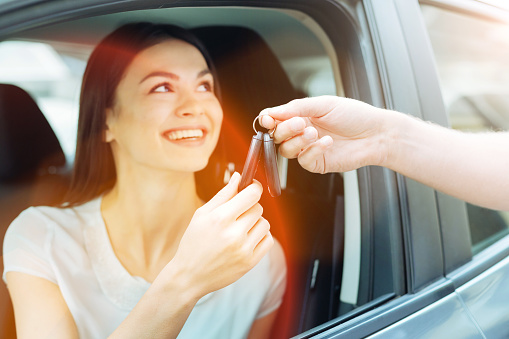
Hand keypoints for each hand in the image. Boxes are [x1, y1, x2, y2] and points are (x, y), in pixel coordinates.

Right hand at [165, 172, 272, 298]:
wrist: (189, 276)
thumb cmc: (194, 243)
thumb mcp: (201, 215)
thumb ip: (223, 195)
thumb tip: (239, 177)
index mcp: (220, 218)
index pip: (252, 194)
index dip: (254, 188)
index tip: (252, 188)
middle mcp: (234, 234)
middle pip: (258, 208)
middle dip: (249, 208)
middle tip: (237, 215)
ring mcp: (243, 249)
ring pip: (265, 224)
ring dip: (255, 223)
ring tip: (240, 229)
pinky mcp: (250, 262)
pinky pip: (268, 241)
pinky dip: (260, 237)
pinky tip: (247, 239)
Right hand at [259, 96, 388, 172]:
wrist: (376, 134)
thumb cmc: (354, 115)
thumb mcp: (323, 104)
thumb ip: (296, 108)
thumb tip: (272, 112)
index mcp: (301, 116)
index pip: (275, 120)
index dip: (268, 120)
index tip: (268, 119)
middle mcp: (302, 133)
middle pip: (277, 136)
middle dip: (285, 129)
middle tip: (300, 123)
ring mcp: (308, 149)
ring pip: (286, 150)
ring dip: (297, 141)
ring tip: (314, 132)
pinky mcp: (318, 163)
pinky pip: (303, 161)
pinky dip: (312, 151)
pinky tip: (327, 142)